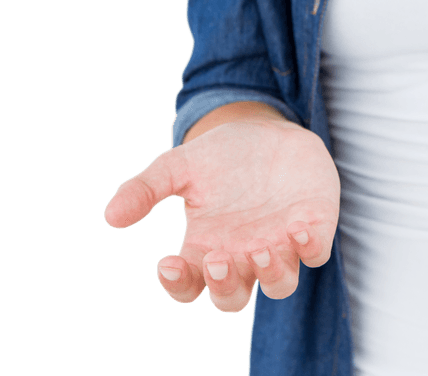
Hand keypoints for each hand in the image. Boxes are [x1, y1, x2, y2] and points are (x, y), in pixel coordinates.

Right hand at [104, 118, 340, 311]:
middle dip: (226, 286)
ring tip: (260, 249)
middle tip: (218, 260)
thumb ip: (145, 189)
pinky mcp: (314, 227)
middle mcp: (242, 255)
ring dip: (270, 274)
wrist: (268, 130)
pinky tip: (298, 228)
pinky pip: (315, 252)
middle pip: (233, 297)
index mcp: (204, 248)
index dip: (177, 283)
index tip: (167, 262)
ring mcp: (279, 245)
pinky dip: (310, 248)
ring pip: (280, 284)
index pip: (187, 285)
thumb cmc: (220, 156)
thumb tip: (111, 216)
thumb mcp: (178, 165)